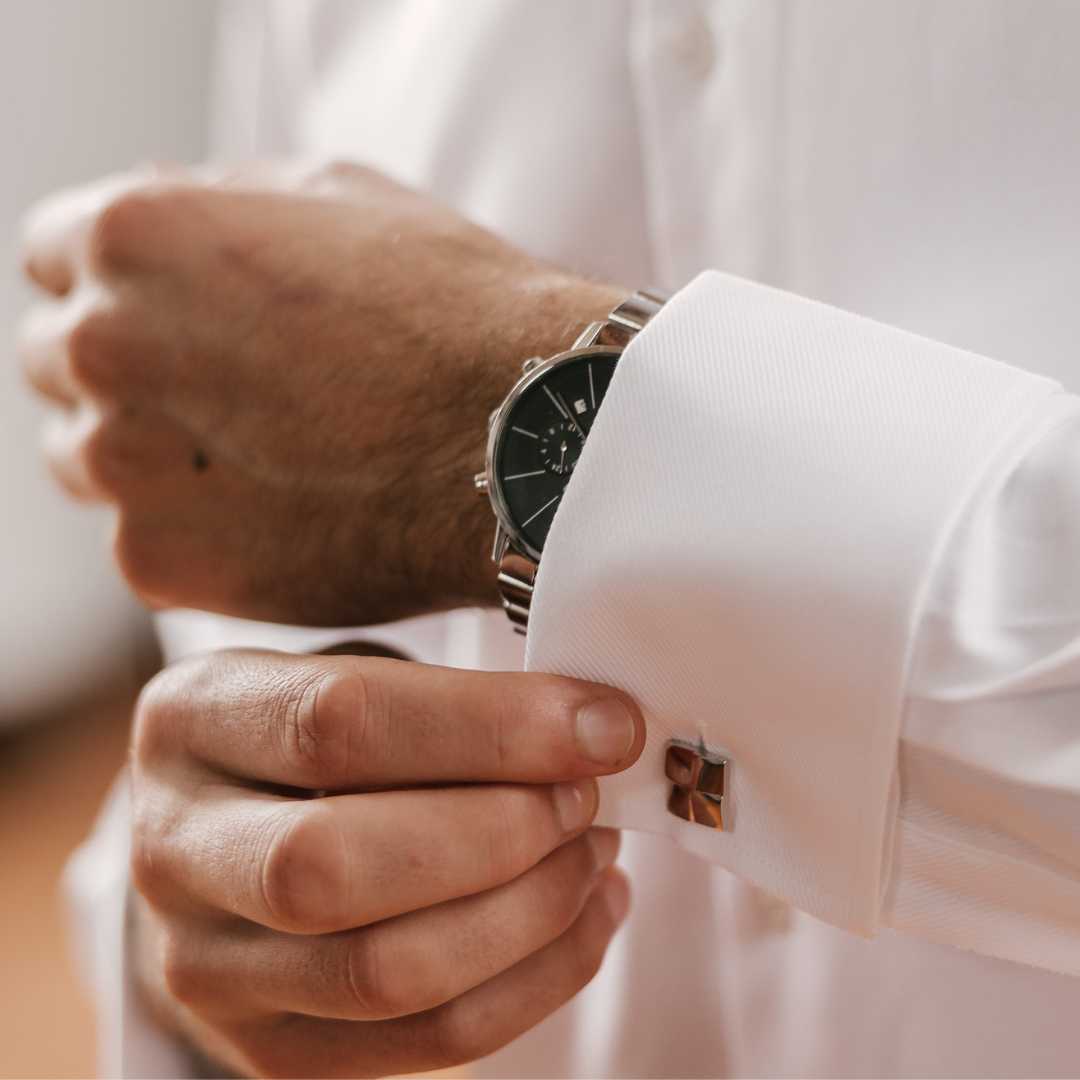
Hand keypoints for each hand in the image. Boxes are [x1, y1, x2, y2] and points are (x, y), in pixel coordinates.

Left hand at [18, 162, 623, 624]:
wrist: (525, 440)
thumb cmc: (455, 312)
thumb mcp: (338, 196)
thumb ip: (219, 199)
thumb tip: (159, 216)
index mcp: (135, 237)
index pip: (55, 257)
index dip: (121, 286)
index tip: (174, 320)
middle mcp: (103, 347)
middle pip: (59, 361)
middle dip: (130, 372)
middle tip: (230, 398)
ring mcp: (124, 464)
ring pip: (89, 459)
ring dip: (152, 457)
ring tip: (264, 462)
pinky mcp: (160, 562)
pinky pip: (145, 542)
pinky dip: (199, 535)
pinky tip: (284, 518)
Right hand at [129, 648, 643, 1077]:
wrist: (234, 838)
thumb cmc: (317, 738)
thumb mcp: (349, 672)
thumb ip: (445, 695)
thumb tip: (595, 725)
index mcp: (190, 719)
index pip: (337, 722)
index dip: (491, 727)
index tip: (604, 725)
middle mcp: (172, 848)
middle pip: (337, 866)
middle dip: (502, 831)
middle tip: (587, 796)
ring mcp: (204, 966)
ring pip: (387, 972)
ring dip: (533, 911)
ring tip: (595, 849)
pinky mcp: (270, 1050)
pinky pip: (428, 1041)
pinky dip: (541, 978)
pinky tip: (591, 911)